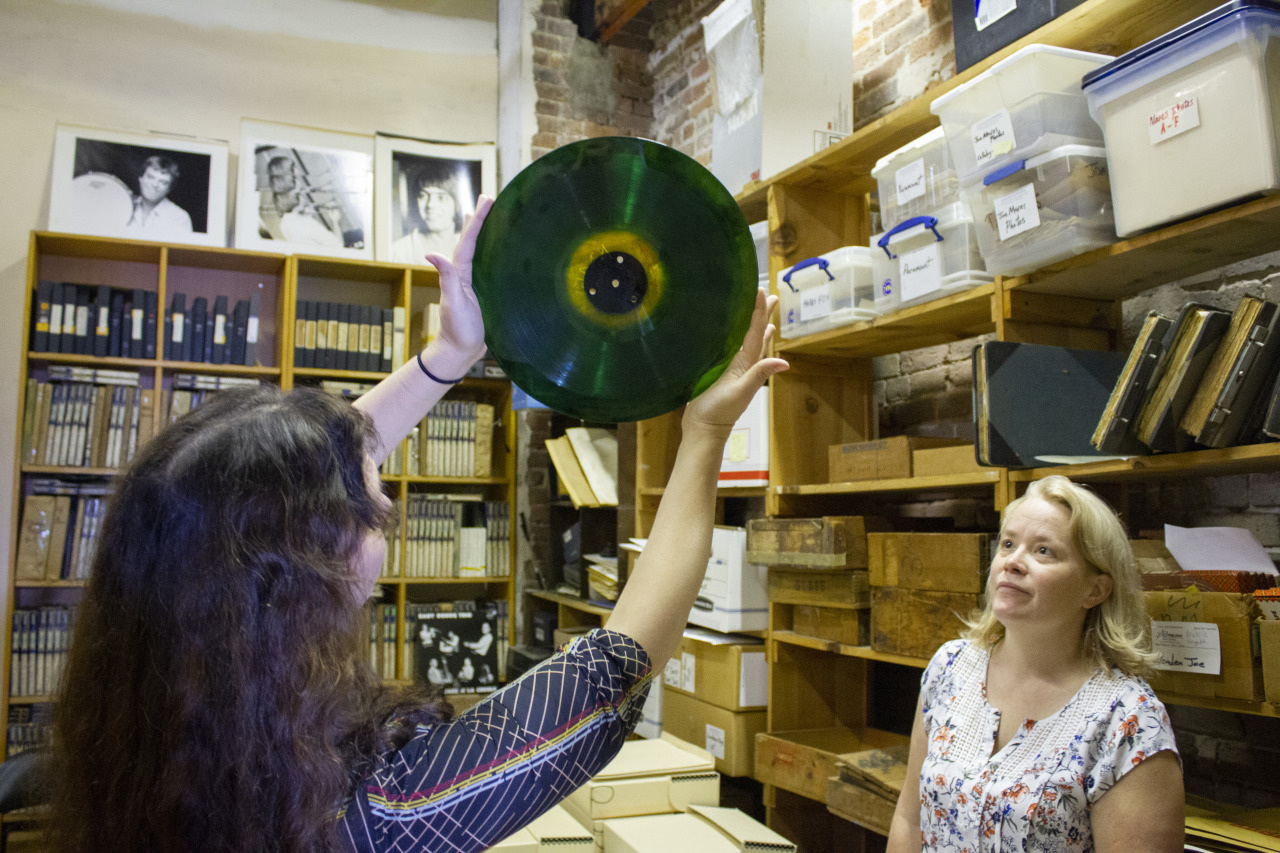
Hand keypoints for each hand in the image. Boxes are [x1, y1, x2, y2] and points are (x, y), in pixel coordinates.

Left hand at [423, 195, 493, 374]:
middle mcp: (465, 275)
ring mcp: (474, 283)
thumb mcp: (453, 304)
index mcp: (460, 274)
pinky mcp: (483, 293)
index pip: (469, 241)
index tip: (487, 199)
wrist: (462, 352)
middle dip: (479, 219)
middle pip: (472, 241)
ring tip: (488, 215)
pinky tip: (498, 251)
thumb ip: (446, 279)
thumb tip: (431, 253)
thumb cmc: (458, 331)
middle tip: (488, 198)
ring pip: (480, 251)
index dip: (477, 220)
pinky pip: (488, 266)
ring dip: (484, 233)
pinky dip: (491, 253)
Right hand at [682, 288, 787, 439]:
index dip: (760, 312)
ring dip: (755, 329)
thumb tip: (785, 363)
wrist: (703, 429)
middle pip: (756, 335)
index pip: (756, 333)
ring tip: (764, 317)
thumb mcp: (740, 391)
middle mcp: (743, 365)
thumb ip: (759, 375)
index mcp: (747, 365)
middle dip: (763, 316)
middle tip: (771, 296)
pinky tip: (736, 341)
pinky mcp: (718, 374)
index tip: (764, 292)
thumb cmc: (719, 411)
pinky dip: (737, 342)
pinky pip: (731, 352)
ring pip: (747, 344)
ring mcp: (732, 370)